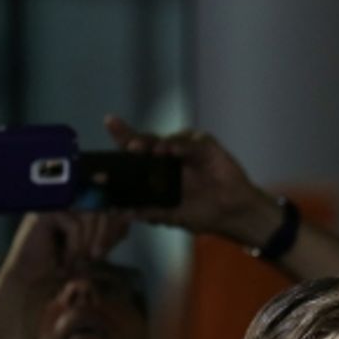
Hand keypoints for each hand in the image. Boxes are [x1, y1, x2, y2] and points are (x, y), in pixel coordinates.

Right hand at [0, 211, 130, 291]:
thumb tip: (134, 212)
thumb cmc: (64, 264)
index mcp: (80, 200)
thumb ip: (112, 229)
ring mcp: (56, 201)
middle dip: (105, 234)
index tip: (122, 234)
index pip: (109, 199)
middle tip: (96, 256)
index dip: (119, 218)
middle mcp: (68, 196)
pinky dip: (74, 247)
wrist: (34, 280)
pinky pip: (74, 225)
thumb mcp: (95, 247)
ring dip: (89, 242)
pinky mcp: (45, 212)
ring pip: (90, 214)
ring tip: (79, 259)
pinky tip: (65, 259)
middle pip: (103, 204)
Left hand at [103, 114, 276, 245]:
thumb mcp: (169, 215)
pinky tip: (171, 151)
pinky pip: (190, 143)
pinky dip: (179, 146)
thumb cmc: (201, 213)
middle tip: (127, 145)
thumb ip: (147, 211)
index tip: (108, 122)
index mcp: (157, 170)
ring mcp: (186, 148)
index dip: (122, 137)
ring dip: (153, 143)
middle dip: (134, 140)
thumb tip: (120, 213)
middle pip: (147, 141)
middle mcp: (169, 155)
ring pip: (166, 140)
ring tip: (141, 149)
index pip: (136, 153)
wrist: (230, 215)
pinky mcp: (204, 146)